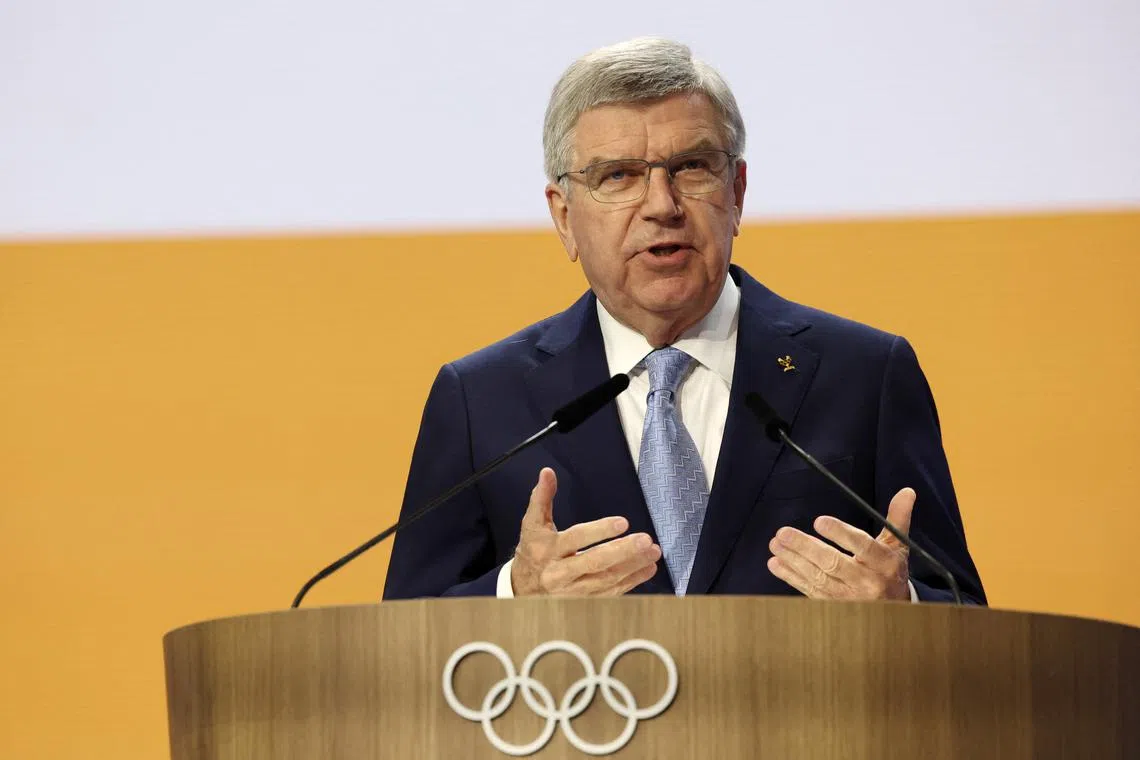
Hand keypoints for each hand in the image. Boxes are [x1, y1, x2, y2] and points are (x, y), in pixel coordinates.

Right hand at [511, 467, 661, 595]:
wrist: (521, 591)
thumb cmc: (532, 552)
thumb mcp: (532, 524)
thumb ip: (541, 498)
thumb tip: (548, 473)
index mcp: (547, 550)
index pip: (576, 539)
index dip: (599, 531)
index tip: (623, 523)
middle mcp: (560, 573)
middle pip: (595, 563)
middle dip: (623, 552)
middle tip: (646, 540)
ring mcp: (573, 591)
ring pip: (607, 580)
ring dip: (633, 566)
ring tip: (653, 552)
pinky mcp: (584, 602)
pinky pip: (611, 593)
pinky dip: (632, 581)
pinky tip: (647, 569)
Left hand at [767, 487, 914, 600]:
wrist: (895, 610)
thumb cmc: (891, 569)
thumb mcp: (897, 545)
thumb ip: (897, 518)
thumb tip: (906, 491)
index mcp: (884, 563)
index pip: (862, 546)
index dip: (840, 534)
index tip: (819, 521)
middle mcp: (868, 582)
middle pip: (833, 563)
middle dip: (805, 547)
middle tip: (783, 533)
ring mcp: (851, 597)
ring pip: (818, 578)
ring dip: (793, 561)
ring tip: (775, 544)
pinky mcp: (836, 606)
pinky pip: (810, 591)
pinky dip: (791, 577)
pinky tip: (776, 564)